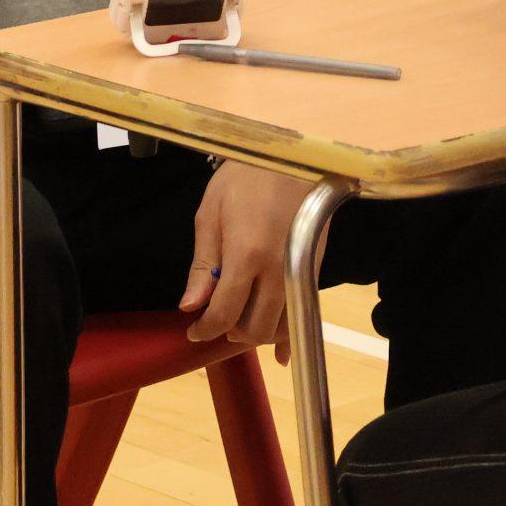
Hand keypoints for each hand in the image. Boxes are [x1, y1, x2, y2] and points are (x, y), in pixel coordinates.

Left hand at [182, 161, 315, 356]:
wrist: (295, 155)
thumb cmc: (246, 175)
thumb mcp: (210, 213)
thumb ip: (203, 264)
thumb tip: (191, 304)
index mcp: (246, 255)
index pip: (224, 313)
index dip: (204, 329)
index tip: (194, 330)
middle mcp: (278, 270)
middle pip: (255, 328)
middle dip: (230, 333)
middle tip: (214, 322)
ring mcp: (301, 271)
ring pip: (281, 326)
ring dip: (258, 333)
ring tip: (240, 322)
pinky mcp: (314, 268)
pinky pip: (303, 312)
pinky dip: (289, 332)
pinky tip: (280, 350)